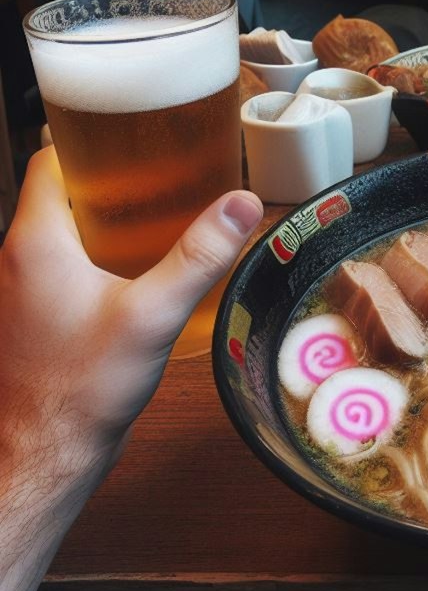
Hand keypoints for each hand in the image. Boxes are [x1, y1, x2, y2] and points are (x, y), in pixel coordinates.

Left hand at [0, 147, 262, 590]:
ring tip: (164, 210)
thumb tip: (242, 202)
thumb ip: (200, 254)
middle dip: (112, 176)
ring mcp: (26, 290)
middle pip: (61, 191)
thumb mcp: (152, 313)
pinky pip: (66, 263)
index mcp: (36, 241)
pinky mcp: (39, 317)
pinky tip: (144, 265)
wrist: (45, 457)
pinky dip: (100, 249)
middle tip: (166, 169)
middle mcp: (19, 259)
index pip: (48, 160)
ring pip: (64, 228)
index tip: (135, 133)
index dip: (88, 139)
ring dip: (107, 214)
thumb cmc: (80, 389)